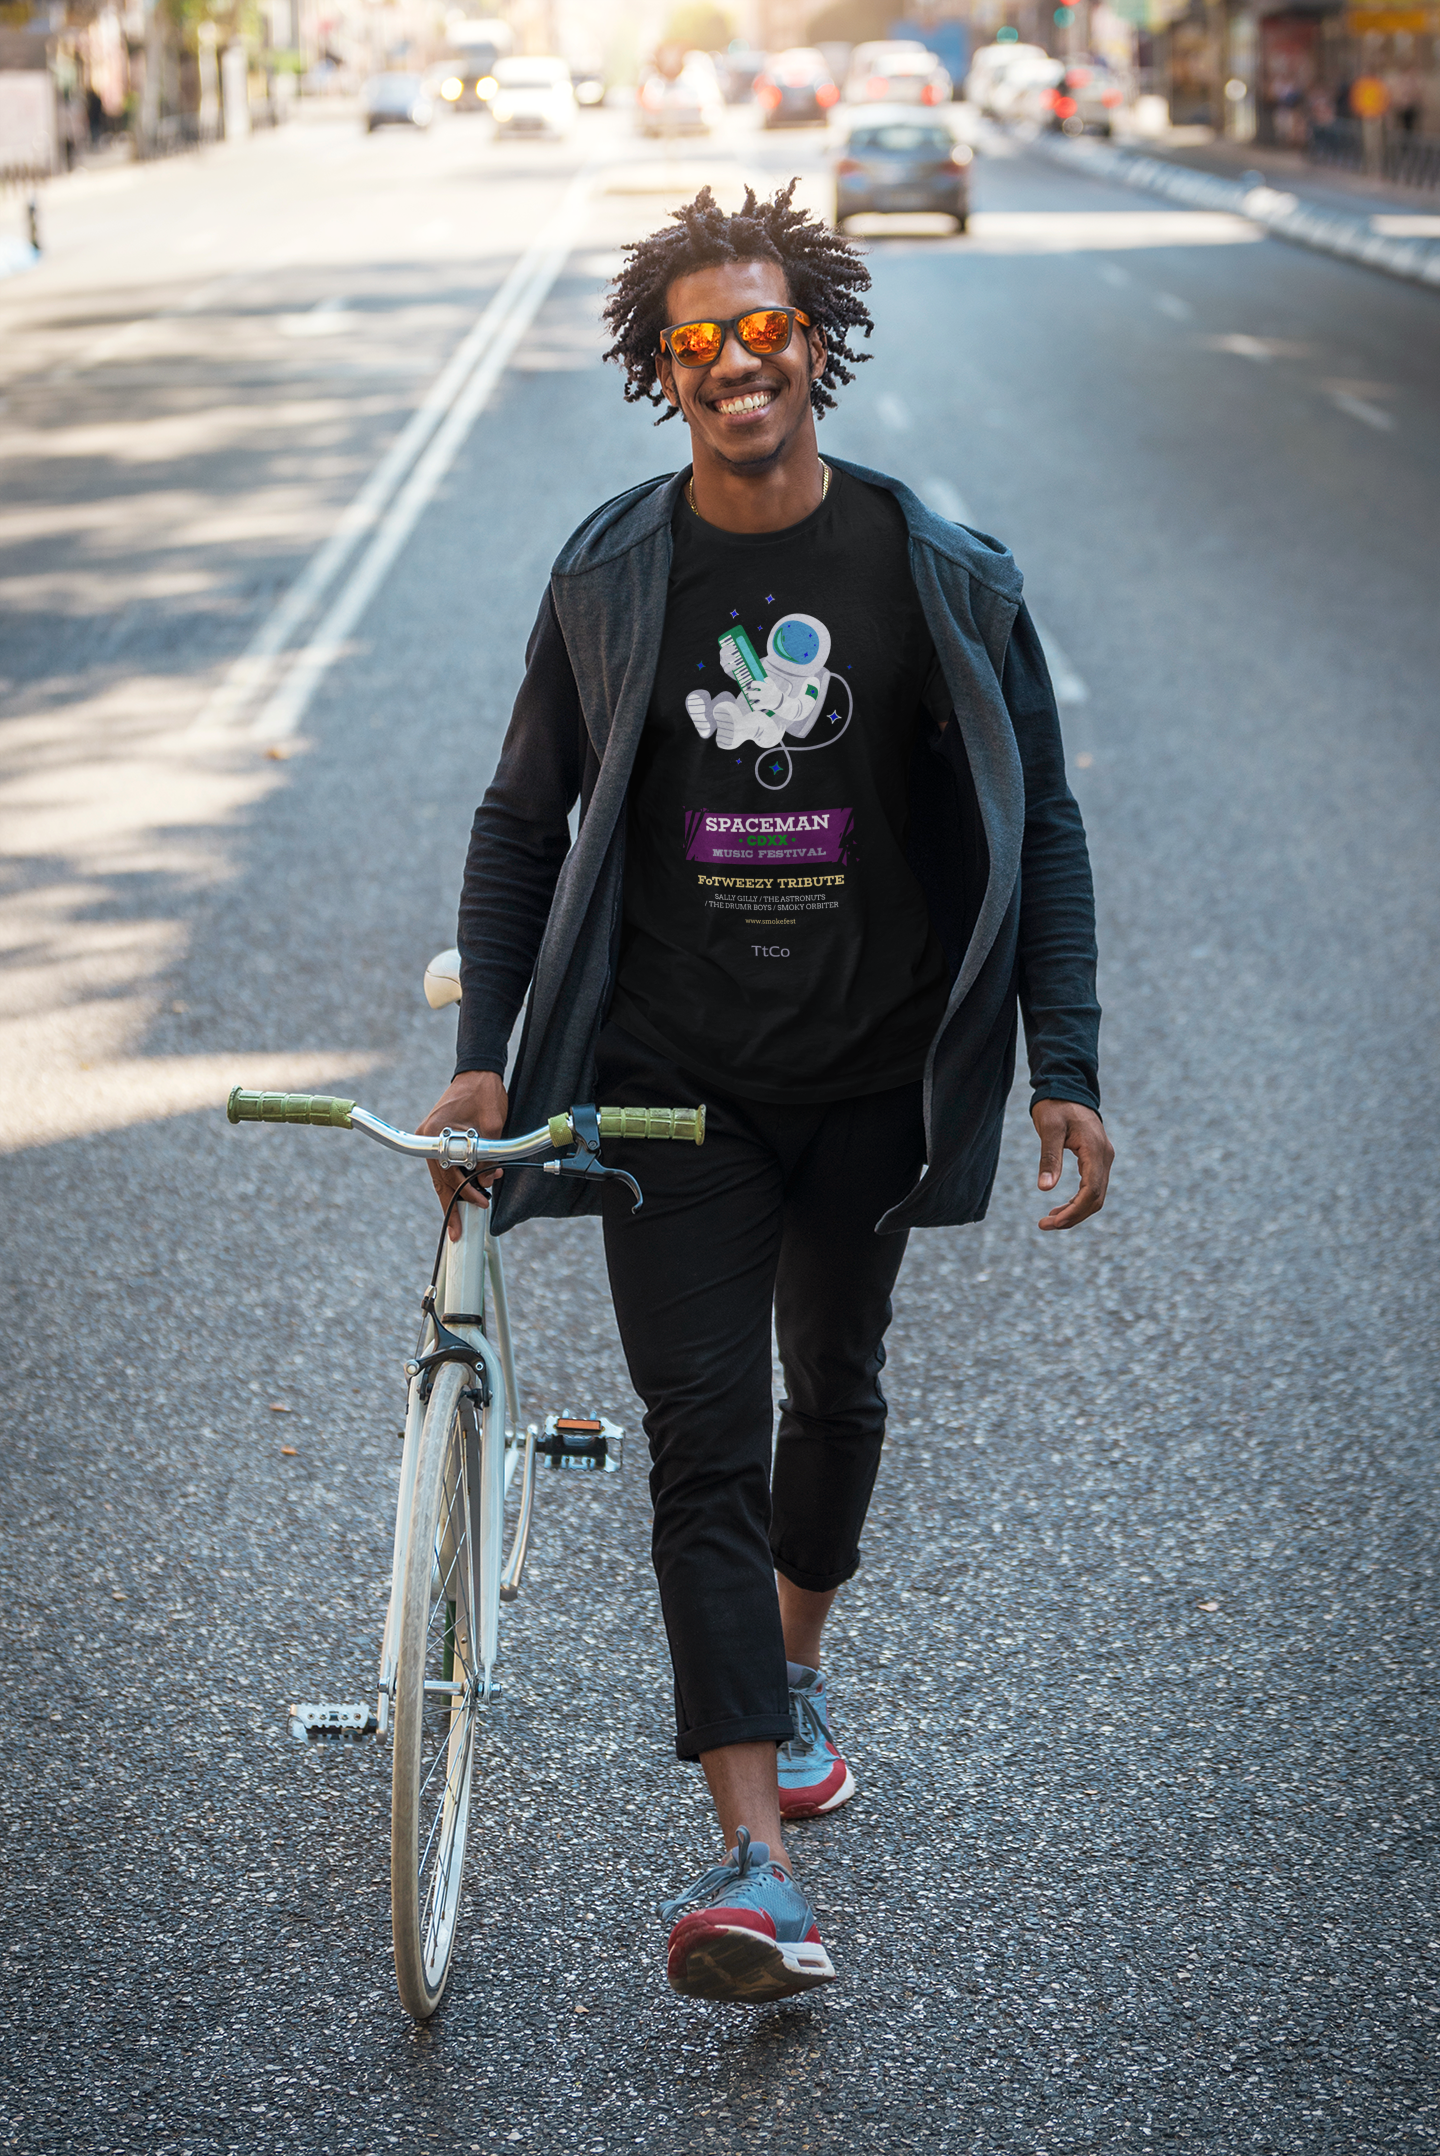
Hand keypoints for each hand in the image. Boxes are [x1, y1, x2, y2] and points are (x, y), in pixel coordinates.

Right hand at [419, 1070, 507, 1239]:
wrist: (479, 1072)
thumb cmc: (485, 1094)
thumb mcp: (492, 1126)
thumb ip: (488, 1155)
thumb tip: (487, 1180)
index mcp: (435, 1134)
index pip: (448, 1174)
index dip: (464, 1193)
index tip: (479, 1205)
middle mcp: (427, 1138)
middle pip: (439, 1180)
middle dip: (451, 1205)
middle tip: (460, 1230)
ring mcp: (430, 1139)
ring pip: (440, 1177)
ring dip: (453, 1195)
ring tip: (462, 1218)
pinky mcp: (438, 1139)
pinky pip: (444, 1167)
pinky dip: (454, 1181)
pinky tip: (462, 1197)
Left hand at [1032, 1098, 1112, 1230]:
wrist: (1067, 1087)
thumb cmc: (1056, 1105)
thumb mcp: (1049, 1128)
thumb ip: (1049, 1158)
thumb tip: (1044, 1189)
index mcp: (1095, 1151)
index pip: (1091, 1192)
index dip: (1074, 1211)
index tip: (1052, 1222)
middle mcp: (1104, 1157)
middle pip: (1095, 1199)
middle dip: (1072, 1216)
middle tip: (1044, 1225)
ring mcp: (1103, 1159)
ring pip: (1095, 1196)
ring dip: (1074, 1212)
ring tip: (1049, 1221)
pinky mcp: (1096, 1160)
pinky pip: (1091, 1188)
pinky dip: (1077, 1202)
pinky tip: (1059, 1209)